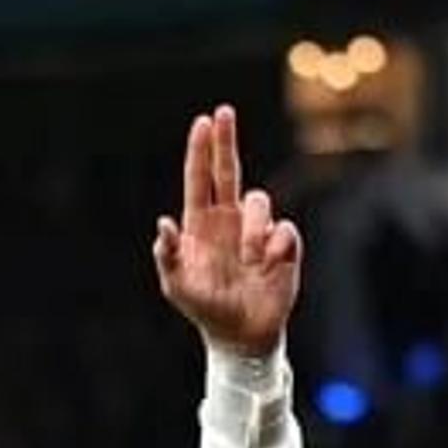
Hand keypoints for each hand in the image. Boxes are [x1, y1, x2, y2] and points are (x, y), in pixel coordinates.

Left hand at [154, 104, 303, 358]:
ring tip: (248, 263)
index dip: (201, 151)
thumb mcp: (177, 286)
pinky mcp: (283, 244)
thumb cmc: (206, 309)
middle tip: (223, 110)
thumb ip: (168, 255)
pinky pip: (283, 230)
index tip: (203, 122)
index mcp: (201, 224)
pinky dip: (274, 249)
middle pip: (229, 170)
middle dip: (226, 140)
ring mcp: (257, 230)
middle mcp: (230, 219)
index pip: (200, 179)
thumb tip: (163, 223)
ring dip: (252, 232)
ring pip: (259, 202)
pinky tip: (266, 268)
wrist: (241, 336)